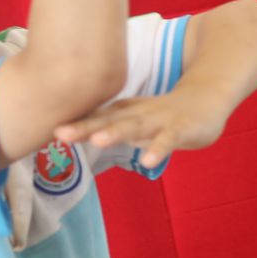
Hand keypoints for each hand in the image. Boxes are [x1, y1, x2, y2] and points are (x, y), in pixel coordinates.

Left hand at [54, 85, 230, 166]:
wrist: (209, 96)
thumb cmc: (167, 112)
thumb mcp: (136, 117)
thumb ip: (111, 123)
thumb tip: (76, 132)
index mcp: (127, 113)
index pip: (97, 119)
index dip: (74, 124)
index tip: (48, 130)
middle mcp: (140, 114)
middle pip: (109, 121)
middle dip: (85, 127)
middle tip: (60, 133)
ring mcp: (161, 120)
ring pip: (136, 126)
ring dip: (117, 133)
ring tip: (97, 142)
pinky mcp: (182, 129)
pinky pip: (169, 140)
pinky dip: (159, 149)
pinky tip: (149, 161)